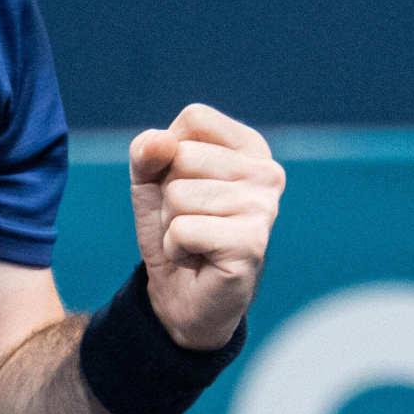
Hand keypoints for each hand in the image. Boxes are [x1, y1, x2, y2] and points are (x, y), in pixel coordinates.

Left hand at [127, 103, 283, 350]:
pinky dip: (176, 247)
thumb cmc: (175, 228)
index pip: (195, 119)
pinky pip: (182, 230)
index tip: (183, 183)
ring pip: (178, 195)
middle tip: (189, 220)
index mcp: (250, 148)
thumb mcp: (150, 181)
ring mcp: (264, 208)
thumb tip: (162, 142)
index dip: (169, 152)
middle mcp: (266, 173)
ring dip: (170, 224)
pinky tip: (198, 258)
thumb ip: (147, 151)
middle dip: (167, 194)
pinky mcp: (251, 243)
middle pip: (183, 156)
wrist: (183, 295)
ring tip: (194, 239)